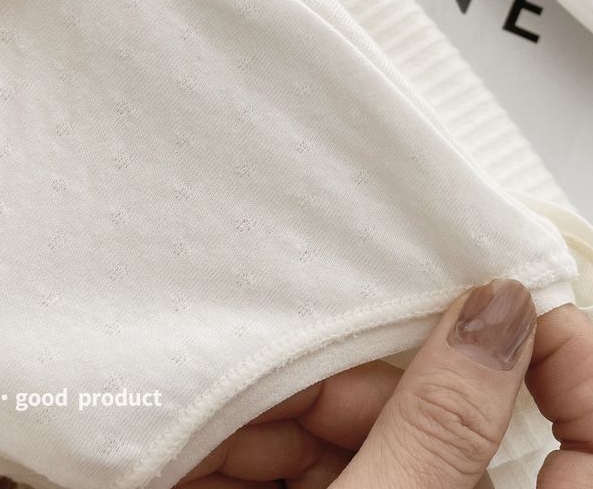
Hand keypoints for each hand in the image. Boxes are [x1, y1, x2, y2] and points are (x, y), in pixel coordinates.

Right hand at [178, 281, 592, 487]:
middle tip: (274, 387)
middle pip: (447, 420)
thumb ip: (446, 418)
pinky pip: (336, 469)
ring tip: (213, 442)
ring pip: (375, 439)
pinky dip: (278, 462)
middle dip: (347, 397)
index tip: (485, 301)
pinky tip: (215, 464)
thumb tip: (501, 306)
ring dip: (290, 430)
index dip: (560, 349)